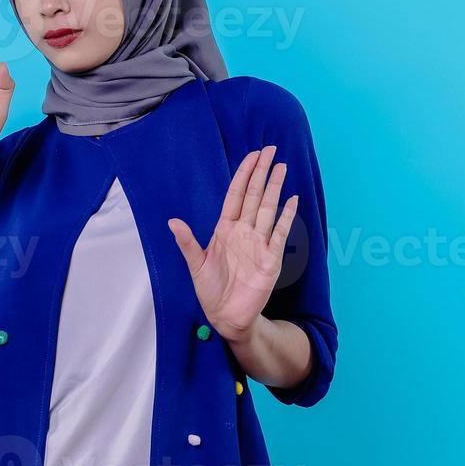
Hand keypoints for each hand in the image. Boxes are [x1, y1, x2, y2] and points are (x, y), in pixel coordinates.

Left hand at [167, 145, 297, 343]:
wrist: (226, 315)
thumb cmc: (210, 289)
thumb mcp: (195, 265)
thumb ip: (187, 242)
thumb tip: (172, 221)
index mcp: (225, 229)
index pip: (237, 195)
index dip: (244, 174)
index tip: (252, 155)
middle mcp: (244, 231)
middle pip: (255, 196)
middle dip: (262, 172)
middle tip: (270, 149)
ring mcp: (259, 243)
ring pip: (268, 209)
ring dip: (275, 188)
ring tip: (282, 166)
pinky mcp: (271, 258)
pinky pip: (280, 233)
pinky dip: (287, 217)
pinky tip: (292, 200)